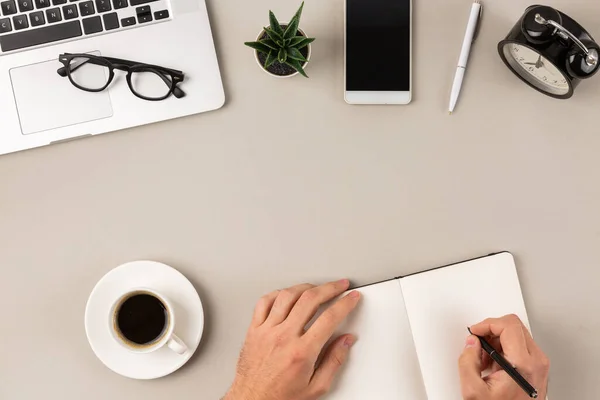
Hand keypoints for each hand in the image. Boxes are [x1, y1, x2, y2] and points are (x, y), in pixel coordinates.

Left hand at [224, 280, 360, 399]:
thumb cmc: (280, 398)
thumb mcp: (316, 387)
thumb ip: (334, 361)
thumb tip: (346, 341)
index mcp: (301, 352)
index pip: (330, 318)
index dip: (345, 303)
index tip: (351, 297)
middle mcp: (283, 337)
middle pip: (310, 299)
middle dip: (330, 288)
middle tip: (339, 285)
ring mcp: (267, 331)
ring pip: (287, 296)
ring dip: (306, 287)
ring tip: (316, 288)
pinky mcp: (254, 330)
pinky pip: (264, 302)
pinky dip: (278, 293)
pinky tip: (287, 295)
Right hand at [458, 314, 549, 399]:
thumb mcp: (473, 391)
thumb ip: (467, 362)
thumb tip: (471, 344)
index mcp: (523, 364)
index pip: (508, 325)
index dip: (487, 324)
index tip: (475, 331)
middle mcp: (536, 362)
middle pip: (513, 326)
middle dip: (491, 331)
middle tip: (478, 344)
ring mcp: (539, 364)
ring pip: (516, 333)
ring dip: (497, 340)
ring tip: (485, 359)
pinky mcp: (538, 367)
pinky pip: (520, 345)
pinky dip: (504, 348)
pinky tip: (493, 363)